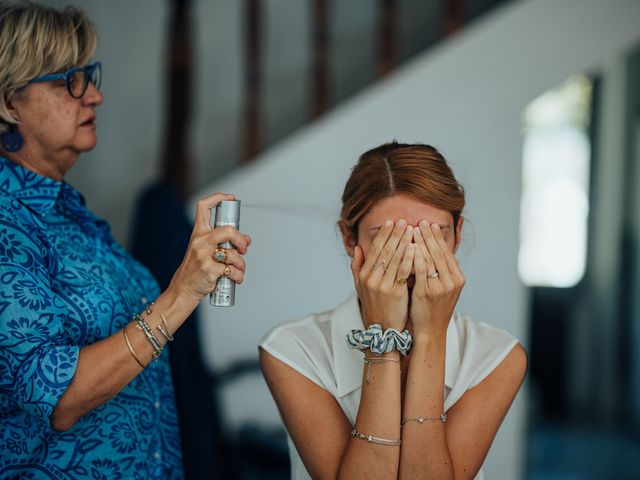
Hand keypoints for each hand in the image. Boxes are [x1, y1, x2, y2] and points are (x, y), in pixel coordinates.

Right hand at [168, 192, 250, 303]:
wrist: (184, 288)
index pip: (204, 207)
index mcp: (198, 233)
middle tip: (243, 248)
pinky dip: (238, 276)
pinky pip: (232, 270)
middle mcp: (200, 241)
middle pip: (228, 230)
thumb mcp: (207, 251)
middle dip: (241, 240)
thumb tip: (247, 239)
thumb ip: (226, 243)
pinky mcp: (209, 270)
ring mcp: (203, 255)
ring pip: (233, 254)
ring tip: (238, 269)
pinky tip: (236, 278)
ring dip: (241, 264)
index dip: (218, 198)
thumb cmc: (196, 268)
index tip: (230, 198)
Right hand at [351, 219, 414, 330]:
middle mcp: (371, 278)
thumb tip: (357, 248)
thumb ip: (358, 267)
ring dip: (403, 242)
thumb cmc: (374, 306)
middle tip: (403, 221)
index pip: (374, 249)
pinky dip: (409, 258)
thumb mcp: (360, 287)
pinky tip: (415, 247)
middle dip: (394, 234)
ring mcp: (382, 286)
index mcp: (363, 275)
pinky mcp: (395, 293)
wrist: (382, 330)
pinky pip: (403, 271)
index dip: (383, 235)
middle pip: (384, 251)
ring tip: (411, 229)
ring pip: (394, 259)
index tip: (390, 222)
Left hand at [410, 222, 464, 339]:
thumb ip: (443, 270)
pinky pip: (421, 270)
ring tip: (413, 229)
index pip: (447, 252)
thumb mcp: (444, 288)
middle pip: (439, 252)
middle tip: (421, 221)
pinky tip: (410, 246)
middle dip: (429, 235)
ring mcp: (441, 287)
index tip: (429, 224)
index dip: (437, 237)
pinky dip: (416, 256)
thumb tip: (439, 250)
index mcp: (458, 278)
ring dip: (421, 242)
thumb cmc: (433, 307)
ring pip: (431, 258)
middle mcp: (452, 281)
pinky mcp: (428, 292)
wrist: (430, 330)